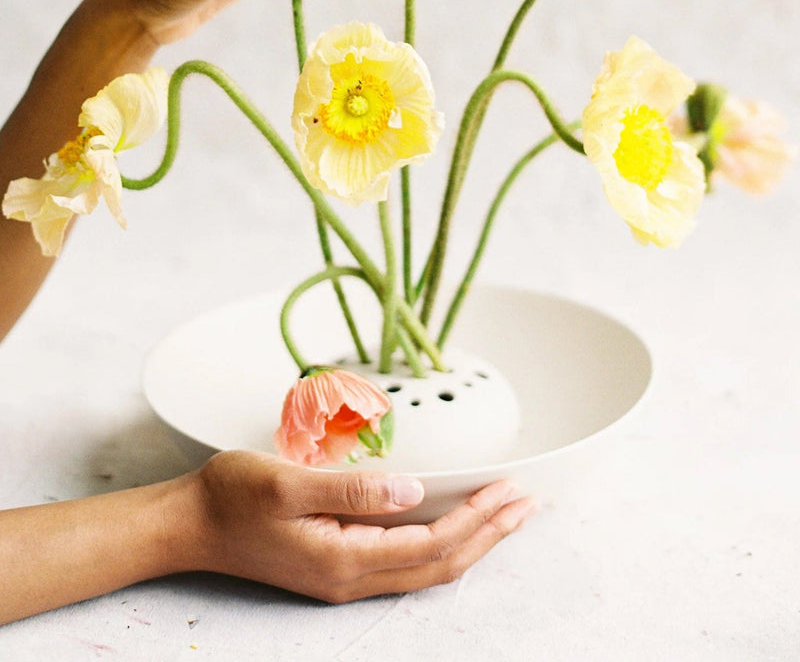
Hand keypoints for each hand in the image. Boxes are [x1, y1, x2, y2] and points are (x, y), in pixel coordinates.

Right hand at [188, 451, 533, 602]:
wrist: (190, 524)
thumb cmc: (232, 496)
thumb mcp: (288, 482)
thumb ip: (352, 489)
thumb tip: (414, 491)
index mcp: (343, 558)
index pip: (431, 545)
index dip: (477, 520)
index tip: (512, 493)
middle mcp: (350, 577)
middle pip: (440, 565)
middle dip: (489, 535)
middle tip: (527, 505)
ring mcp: (344, 576)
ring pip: (426, 568)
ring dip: (471, 541)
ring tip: (505, 515)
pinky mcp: (337, 566)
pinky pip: (405, 562)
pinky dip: (441, 543)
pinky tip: (452, 524)